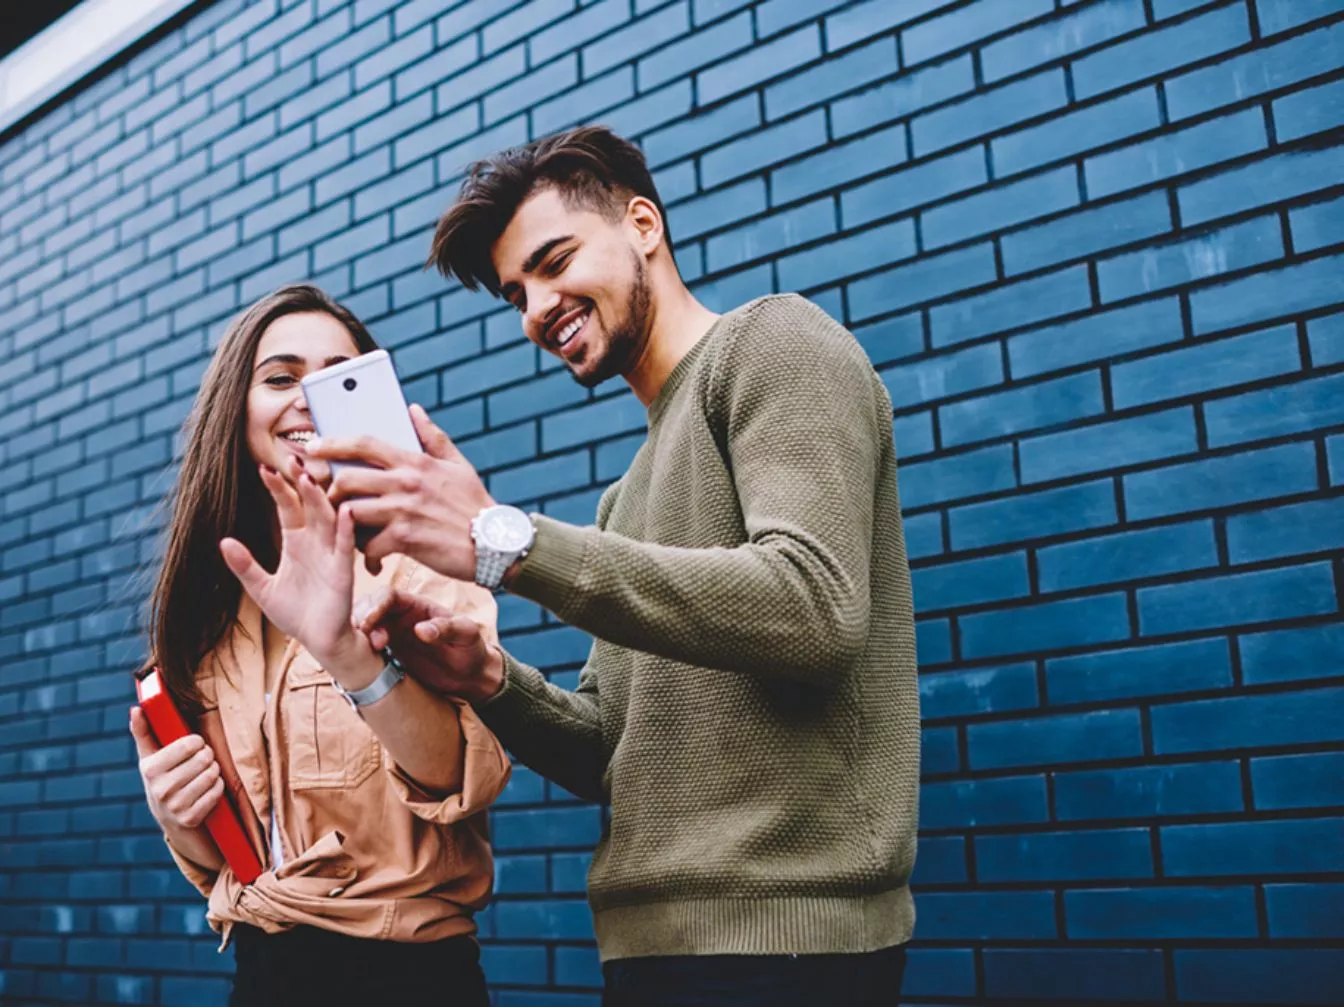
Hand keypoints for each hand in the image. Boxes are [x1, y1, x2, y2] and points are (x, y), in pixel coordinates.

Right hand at [130, 707, 223, 830]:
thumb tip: (136, 709)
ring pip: (212, 775)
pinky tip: (208, 788)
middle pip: (203, 759)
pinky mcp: (190, 818)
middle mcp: (160, 789)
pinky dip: (217, 787)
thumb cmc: (161, 777)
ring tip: (206, 771)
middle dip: (207, 755)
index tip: (195, 744)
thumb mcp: (150, 756)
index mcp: (150, 769)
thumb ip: (143, 731)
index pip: (188, 744)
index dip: (197, 741)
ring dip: (214, 770)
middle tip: (203, 759)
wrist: (169, 818)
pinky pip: (217, 792)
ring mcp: (175, 806)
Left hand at [219, 459, 370, 672]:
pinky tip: (346, 512)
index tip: (264, 468)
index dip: (278, 488)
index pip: (287, 507)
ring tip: (313, 478)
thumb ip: (244, 565)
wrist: (319, 641)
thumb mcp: (261, 589)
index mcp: (296, 542)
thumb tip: (223, 541)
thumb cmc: (296, 614)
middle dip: (302, 483)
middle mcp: (316, 543)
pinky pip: (347, 546)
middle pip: (310, 505)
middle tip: (293, 459)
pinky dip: (348, 529)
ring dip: (322, 499)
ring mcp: (331, 555)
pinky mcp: (344, 572)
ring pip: (329, 519)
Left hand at [310, 404, 494, 580]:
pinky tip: (374, 559)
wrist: (494, 544)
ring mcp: (403, 511)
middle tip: (331, 501)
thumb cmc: (475, 505)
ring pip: (350, 512)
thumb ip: (432, 436)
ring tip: (351, 532)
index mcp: (415, 461)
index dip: (332, 442)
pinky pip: (368, 545)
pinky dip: (367, 554)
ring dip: (345, 524)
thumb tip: (413, 410)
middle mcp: (406, 483)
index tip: (313, 446)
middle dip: (330, 490)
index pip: (364, 443)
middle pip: (346, 478)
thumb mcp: (458, 465)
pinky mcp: (405, 539)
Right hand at [353, 587, 504, 704]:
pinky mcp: (388, 654)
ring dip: (355, 636)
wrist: (470, 676)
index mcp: (417, 605)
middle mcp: (400, 617)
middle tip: (359, 638)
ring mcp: (391, 635)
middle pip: (369, 608)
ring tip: (357, 651)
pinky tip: (355, 660)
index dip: (375, 606)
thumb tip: (420, 629)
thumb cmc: (471, 649)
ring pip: (363, 628)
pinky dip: (357, 651)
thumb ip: (446, 628)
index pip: (388, 596)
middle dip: (359, 619)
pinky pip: (365, 648)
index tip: (368, 623)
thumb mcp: (466, 635)